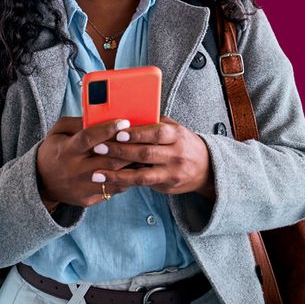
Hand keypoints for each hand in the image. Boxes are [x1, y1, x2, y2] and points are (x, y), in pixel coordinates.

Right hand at [36, 117, 139, 207]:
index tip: (124, 122)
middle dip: (128, 149)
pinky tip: (136, 169)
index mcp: (67, 151)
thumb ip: (76, 122)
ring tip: (145, 154)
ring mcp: (82, 187)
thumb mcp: (58, 132)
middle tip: (143, 138)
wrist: (41, 183)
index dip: (108, 130)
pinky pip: (113, 190)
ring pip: (115, 177)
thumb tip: (99, 116)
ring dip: (132, 166)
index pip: (89, 139)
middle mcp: (74, 171)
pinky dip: (126, 179)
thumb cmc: (55, 151)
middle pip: (108, 160)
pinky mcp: (88, 199)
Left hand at [89, 115, 214, 199]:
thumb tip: (126, 117)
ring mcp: (172, 173)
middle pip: (146, 153)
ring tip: (97, 173)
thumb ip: (154, 124)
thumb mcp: (174, 129)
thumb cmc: (183, 143)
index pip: (156, 133)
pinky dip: (125, 183)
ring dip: (118, 174)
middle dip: (120, 151)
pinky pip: (143, 185)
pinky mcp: (167, 186)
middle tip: (99, 147)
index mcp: (177, 135)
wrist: (206, 168)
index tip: (117, 132)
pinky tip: (110, 181)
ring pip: (143, 175)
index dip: (137, 133)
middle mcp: (176, 154)